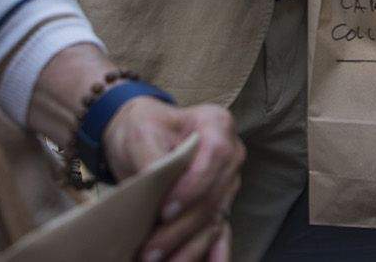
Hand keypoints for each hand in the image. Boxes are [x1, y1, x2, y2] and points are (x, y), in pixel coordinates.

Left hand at [105, 98, 244, 261]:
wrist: (145, 135)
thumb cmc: (145, 127)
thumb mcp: (143, 133)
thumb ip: (153, 159)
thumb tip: (153, 187)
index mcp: (218, 125)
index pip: (214, 158)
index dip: (192, 187)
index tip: (164, 211)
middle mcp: (232, 155)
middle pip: (213, 197)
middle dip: (181, 228)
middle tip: (149, 251)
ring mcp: (229, 183)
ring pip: (214, 219)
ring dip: (189, 247)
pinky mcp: (221, 205)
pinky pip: (223, 232)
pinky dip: (217, 254)